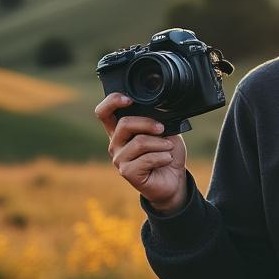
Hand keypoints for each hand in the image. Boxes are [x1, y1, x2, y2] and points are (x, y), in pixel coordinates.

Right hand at [93, 92, 188, 214]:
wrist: (174, 180)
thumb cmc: (167, 153)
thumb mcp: (165, 131)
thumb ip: (157, 120)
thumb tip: (159, 109)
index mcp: (121, 130)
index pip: (104, 113)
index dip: (112, 102)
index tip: (128, 99)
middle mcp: (115, 143)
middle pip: (124, 124)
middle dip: (148, 123)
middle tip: (163, 129)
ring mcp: (119, 158)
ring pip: (139, 142)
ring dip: (160, 143)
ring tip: (169, 148)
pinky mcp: (127, 172)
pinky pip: (146, 159)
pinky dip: (162, 156)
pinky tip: (167, 159)